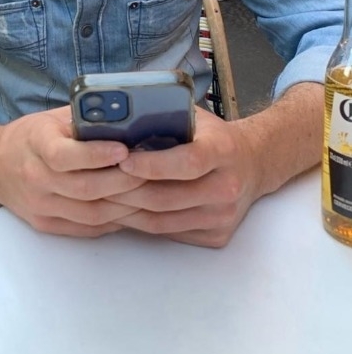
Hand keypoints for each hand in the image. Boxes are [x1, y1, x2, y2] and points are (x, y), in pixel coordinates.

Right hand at [0, 106, 145, 237]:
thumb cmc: (32, 136)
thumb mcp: (54, 117)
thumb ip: (86, 119)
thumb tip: (130, 119)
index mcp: (35, 143)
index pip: (63, 155)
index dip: (95, 154)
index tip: (124, 149)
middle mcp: (35, 178)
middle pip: (84, 188)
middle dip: (124, 182)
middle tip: (154, 172)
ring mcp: (40, 206)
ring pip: (90, 214)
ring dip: (126, 205)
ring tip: (152, 192)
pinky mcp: (47, 225)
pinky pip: (87, 228)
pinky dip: (114, 220)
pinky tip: (134, 209)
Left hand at [107, 106, 256, 246]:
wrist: (254, 164)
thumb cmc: (214, 137)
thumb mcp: (197, 118)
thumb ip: (166, 118)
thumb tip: (120, 121)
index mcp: (224, 151)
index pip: (187, 162)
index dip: (152, 164)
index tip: (122, 159)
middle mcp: (228, 186)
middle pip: (168, 197)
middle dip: (127, 191)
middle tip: (98, 181)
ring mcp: (223, 215)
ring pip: (163, 221)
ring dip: (128, 211)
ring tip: (102, 197)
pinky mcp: (217, 235)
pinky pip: (169, 232)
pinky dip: (142, 222)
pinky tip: (124, 210)